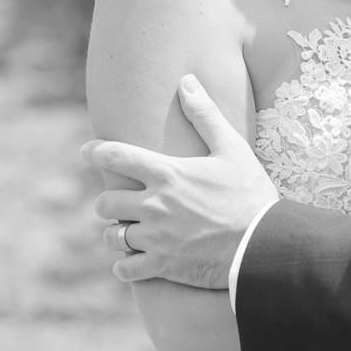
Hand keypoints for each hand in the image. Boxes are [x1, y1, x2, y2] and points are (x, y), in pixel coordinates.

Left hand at [81, 74, 278, 287]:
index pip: (116, 157)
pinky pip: (127, 269)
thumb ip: (205, 115)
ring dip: (116, 233)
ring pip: (113, 236)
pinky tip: (131, 261)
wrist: (264, 245)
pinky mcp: (164, 266)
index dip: (95, 152)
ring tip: (125, 231)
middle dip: (108, 201)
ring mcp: (157, 238)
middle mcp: (154, 206)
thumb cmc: (250, 194)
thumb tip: (186, 81)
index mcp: (167, 174)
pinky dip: (125, 266)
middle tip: (117, 202)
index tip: (86, 151)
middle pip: (105, 202)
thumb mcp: (233, 149)